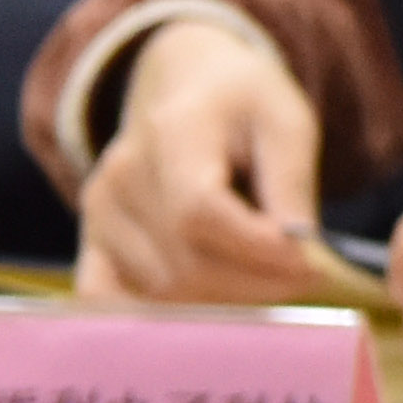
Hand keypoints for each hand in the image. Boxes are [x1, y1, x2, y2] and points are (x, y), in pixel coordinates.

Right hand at [76, 15, 345, 305]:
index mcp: (171, 132)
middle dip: (255, 285)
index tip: (312, 266)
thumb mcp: (286, 118)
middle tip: (305, 280)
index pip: (200, 212)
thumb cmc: (243, 101)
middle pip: (183, 263)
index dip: (256, 251)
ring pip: (160, 292)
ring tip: (267, 277)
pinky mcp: (90, 240)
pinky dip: (161, 319)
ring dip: (224, 301)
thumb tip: (299, 247)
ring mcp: (98, 212)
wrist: (182, 83)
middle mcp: (121, 176)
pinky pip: (109, 301)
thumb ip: (291, 180)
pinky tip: (210, 309)